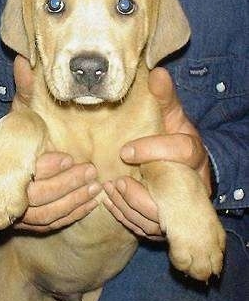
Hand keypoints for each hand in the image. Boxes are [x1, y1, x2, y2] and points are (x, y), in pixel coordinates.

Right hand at [12, 55, 101, 232]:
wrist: (21, 167)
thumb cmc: (28, 135)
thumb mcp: (27, 113)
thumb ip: (27, 91)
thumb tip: (23, 61)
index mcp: (9, 165)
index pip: (25, 175)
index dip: (47, 169)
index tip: (68, 158)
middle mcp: (11, 192)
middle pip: (37, 200)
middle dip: (67, 186)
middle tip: (91, 172)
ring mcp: (21, 212)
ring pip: (46, 216)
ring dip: (74, 201)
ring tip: (97, 188)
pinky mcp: (34, 223)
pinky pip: (53, 225)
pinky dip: (73, 214)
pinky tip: (92, 203)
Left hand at [104, 67, 210, 239]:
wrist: (184, 168)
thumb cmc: (174, 137)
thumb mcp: (171, 115)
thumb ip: (164, 98)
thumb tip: (157, 73)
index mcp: (192, 153)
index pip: (183, 151)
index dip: (155, 150)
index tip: (126, 151)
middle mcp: (190, 183)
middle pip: (170, 197)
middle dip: (140, 194)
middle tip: (115, 183)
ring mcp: (178, 205)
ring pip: (157, 218)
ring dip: (129, 207)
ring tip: (108, 192)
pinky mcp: (166, 220)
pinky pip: (148, 227)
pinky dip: (128, 218)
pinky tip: (111, 205)